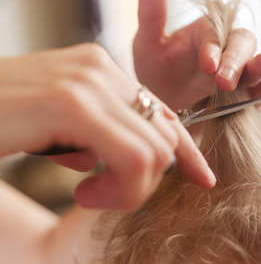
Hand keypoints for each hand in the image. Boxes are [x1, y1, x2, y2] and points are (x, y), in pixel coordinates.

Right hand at [0, 44, 214, 209]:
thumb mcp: (54, 130)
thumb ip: (96, 135)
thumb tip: (136, 160)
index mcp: (97, 69)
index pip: (160, 113)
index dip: (186, 149)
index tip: (201, 178)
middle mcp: (98, 67)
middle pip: (164, 133)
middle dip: (149, 178)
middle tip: (101, 196)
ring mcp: (87, 81)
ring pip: (156, 149)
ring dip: (132, 189)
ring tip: (87, 195)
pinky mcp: (71, 103)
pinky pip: (134, 157)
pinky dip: (121, 188)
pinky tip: (81, 194)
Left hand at [133, 0, 260, 110]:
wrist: (163, 114)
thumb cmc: (155, 77)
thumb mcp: (147, 44)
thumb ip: (151, 11)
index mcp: (205, 33)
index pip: (214, 35)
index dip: (214, 48)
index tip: (207, 66)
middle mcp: (226, 48)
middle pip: (240, 44)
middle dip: (235, 61)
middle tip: (224, 81)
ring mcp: (240, 72)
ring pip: (256, 64)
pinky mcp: (248, 96)